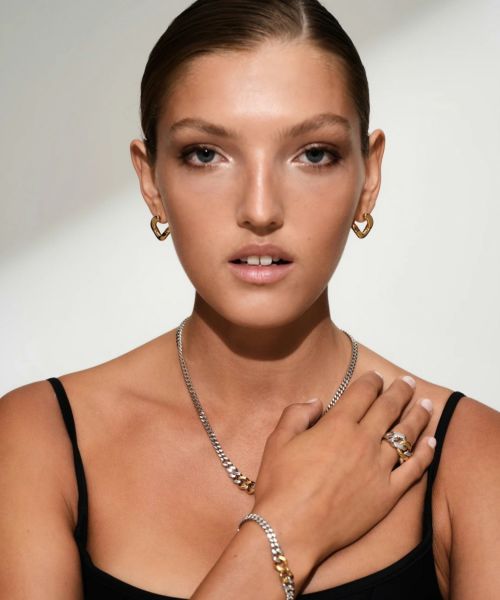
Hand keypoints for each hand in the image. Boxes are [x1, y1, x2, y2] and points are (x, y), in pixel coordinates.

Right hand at [251, 371, 434, 567]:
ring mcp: (378, 468)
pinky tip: (431, 442)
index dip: (371, 381)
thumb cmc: (280, 485)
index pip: (362, 394)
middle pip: (388, 408)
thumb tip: (317, 401)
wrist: (291, 530)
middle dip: (400, 391)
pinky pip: (414, 469)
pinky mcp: (387, 494)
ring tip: (426, 405)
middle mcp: (362, 441)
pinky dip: (425, 453)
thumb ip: (297, 413)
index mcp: (337, 424)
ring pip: (406, 435)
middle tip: (407, 382)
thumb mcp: (278, 439)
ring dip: (418, 416)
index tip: (376, 377)